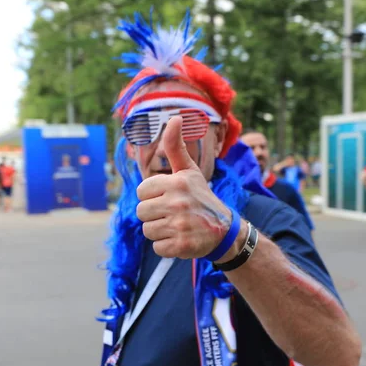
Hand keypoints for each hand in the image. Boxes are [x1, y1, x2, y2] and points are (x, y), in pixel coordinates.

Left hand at [136, 116, 240, 259]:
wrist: (224, 230)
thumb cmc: (201, 197)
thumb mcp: (189, 171)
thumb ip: (176, 146)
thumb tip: (174, 117)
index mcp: (177, 182)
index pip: (141, 191)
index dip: (152, 196)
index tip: (168, 198)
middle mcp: (178, 203)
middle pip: (141, 212)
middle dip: (154, 215)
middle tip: (173, 214)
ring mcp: (180, 225)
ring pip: (147, 231)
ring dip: (160, 231)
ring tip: (177, 226)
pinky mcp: (182, 246)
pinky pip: (157, 247)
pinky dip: (166, 246)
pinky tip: (180, 239)